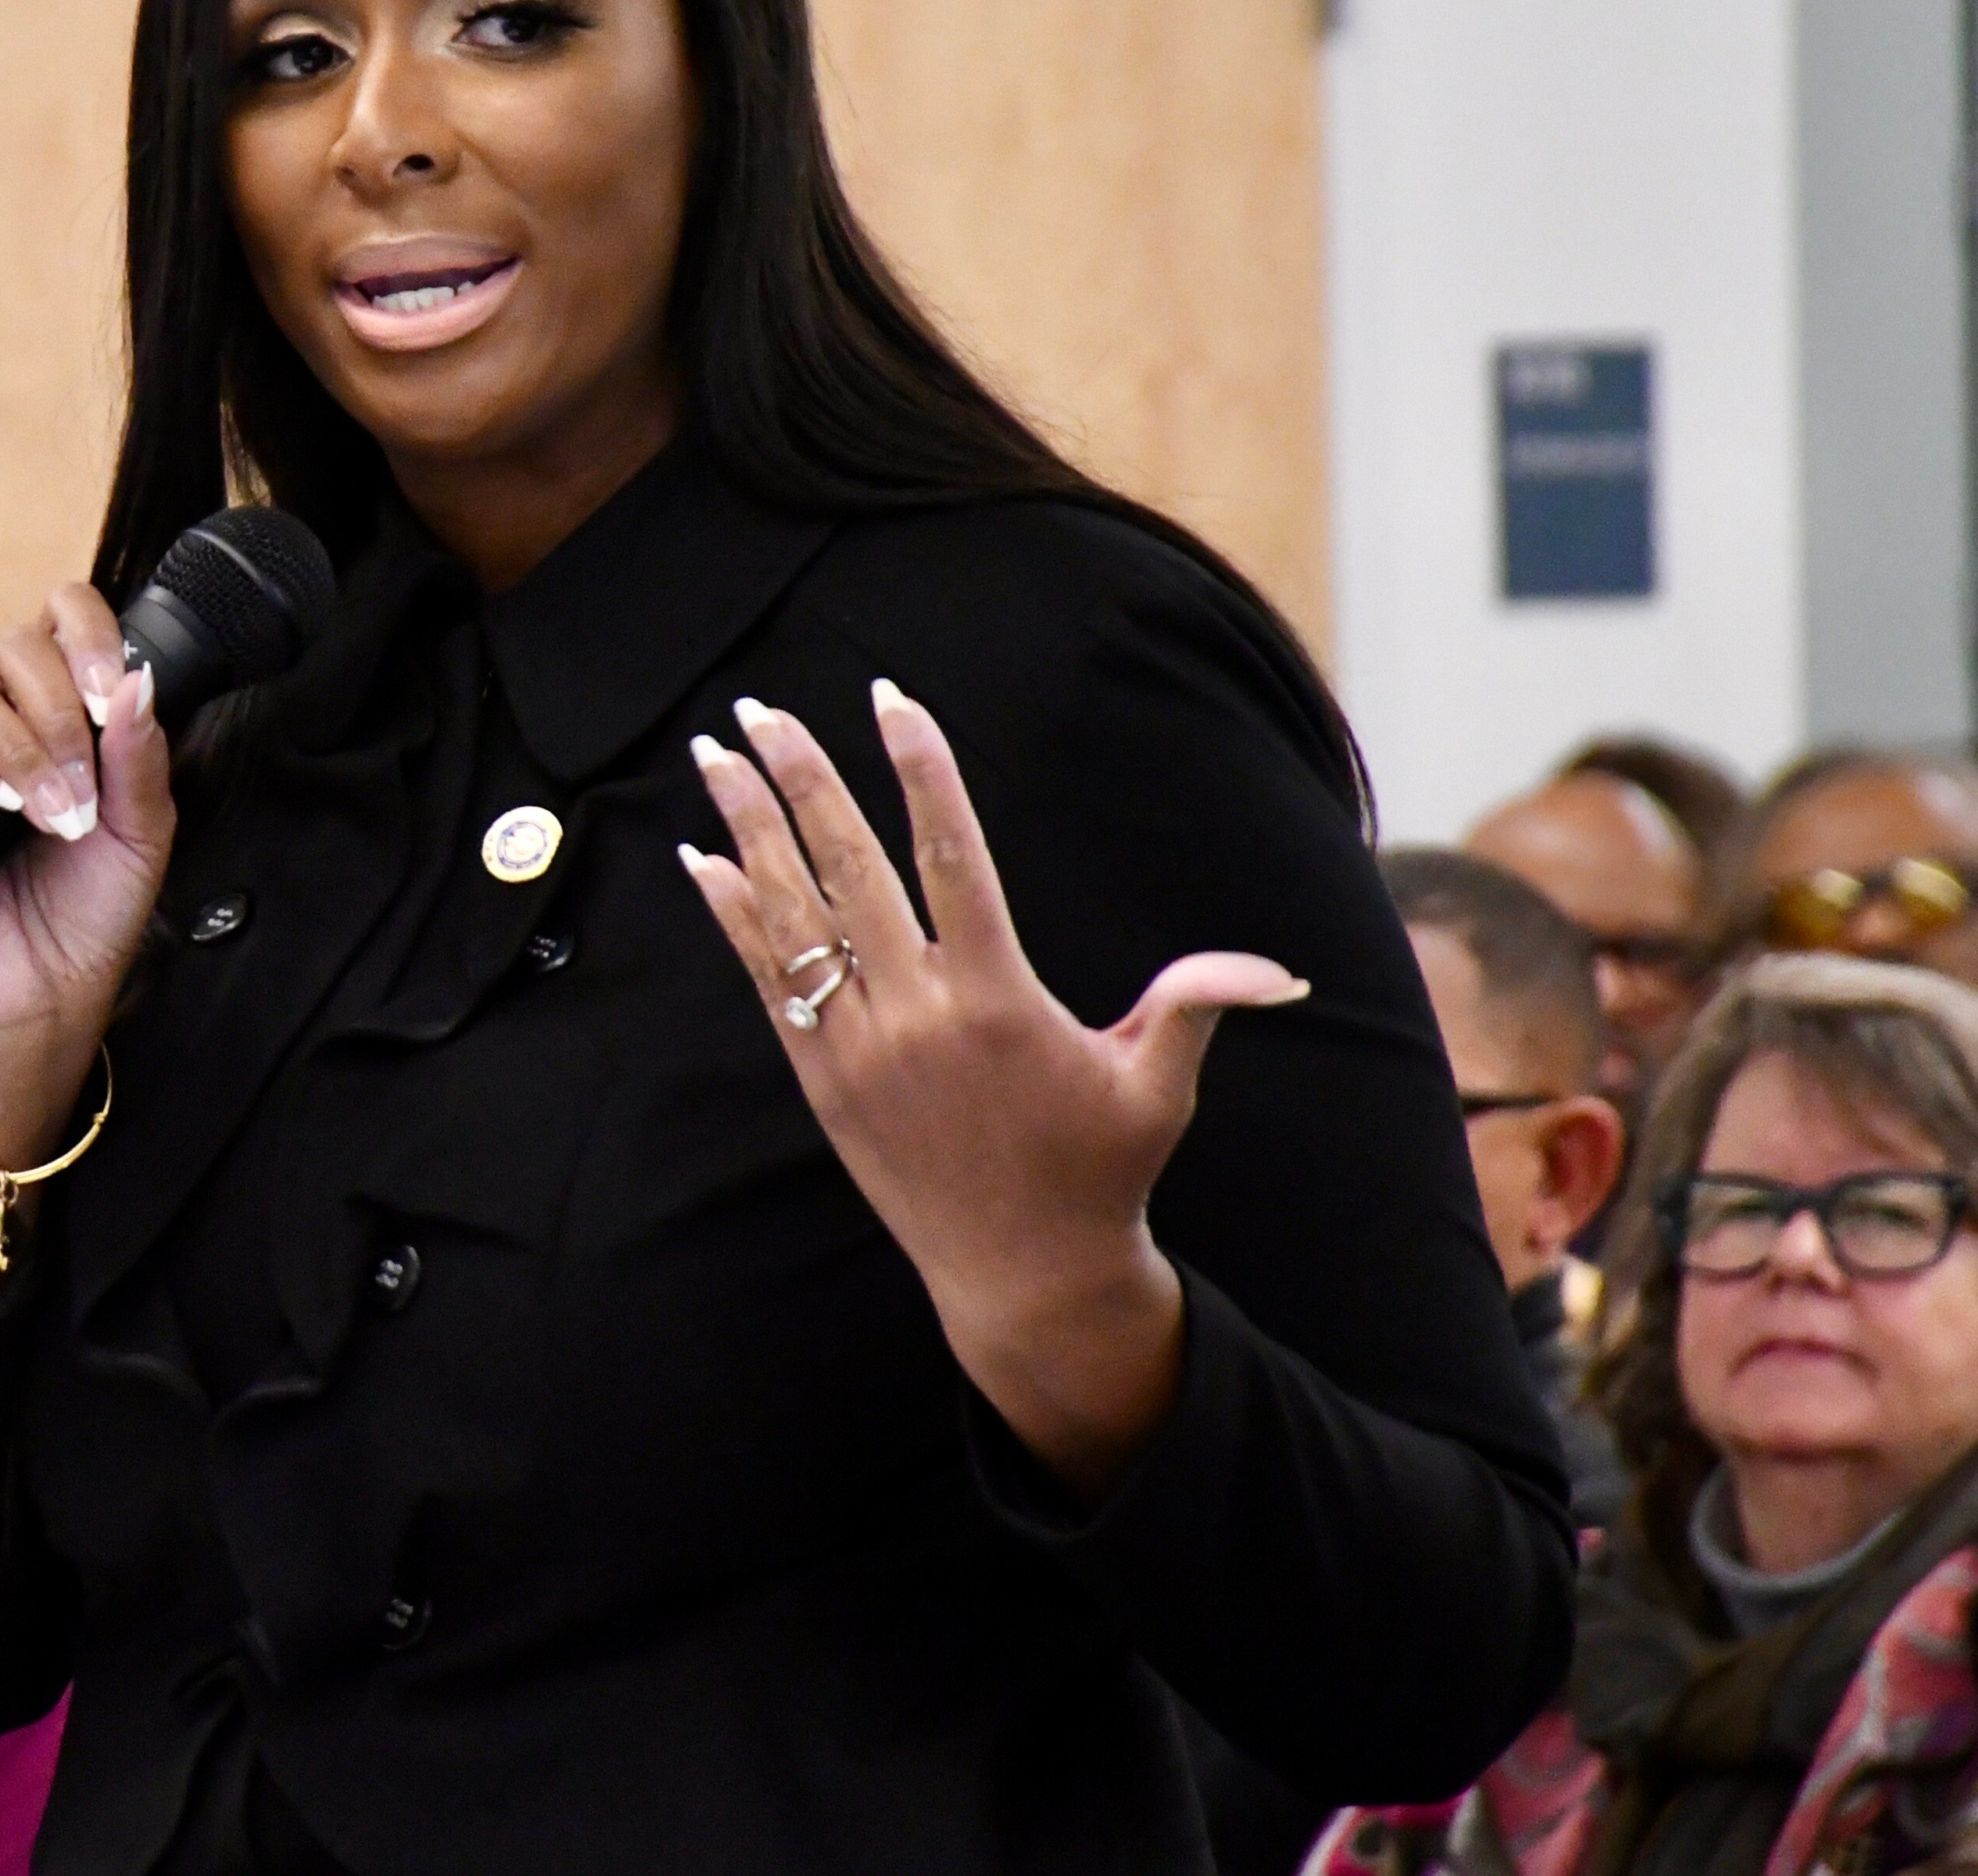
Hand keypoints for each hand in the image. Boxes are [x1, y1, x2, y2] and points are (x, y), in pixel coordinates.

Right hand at [0, 586, 174, 1309]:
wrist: (41, 994)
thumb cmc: (88, 912)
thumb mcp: (143, 834)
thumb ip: (142, 757)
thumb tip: (140, 680)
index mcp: (59, 707)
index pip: (62, 616)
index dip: (88, 632)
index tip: (114, 688)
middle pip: (12, 649)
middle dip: (60, 713)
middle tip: (84, 789)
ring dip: (16, 749)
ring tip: (47, 814)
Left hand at [679, 678, 1308, 1499]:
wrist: (1023, 1278)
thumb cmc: (1100, 1173)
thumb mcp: (1157, 1087)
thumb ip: (1196, 1005)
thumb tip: (1278, 972)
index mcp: (995, 999)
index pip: (950, 855)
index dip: (918, 769)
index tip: (889, 698)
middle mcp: (915, 1015)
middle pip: (846, 868)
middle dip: (801, 779)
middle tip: (764, 708)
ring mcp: (856, 1046)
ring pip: (790, 916)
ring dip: (748, 829)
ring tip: (713, 755)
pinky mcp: (820, 1079)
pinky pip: (762, 981)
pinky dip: (731, 916)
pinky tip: (699, 859)